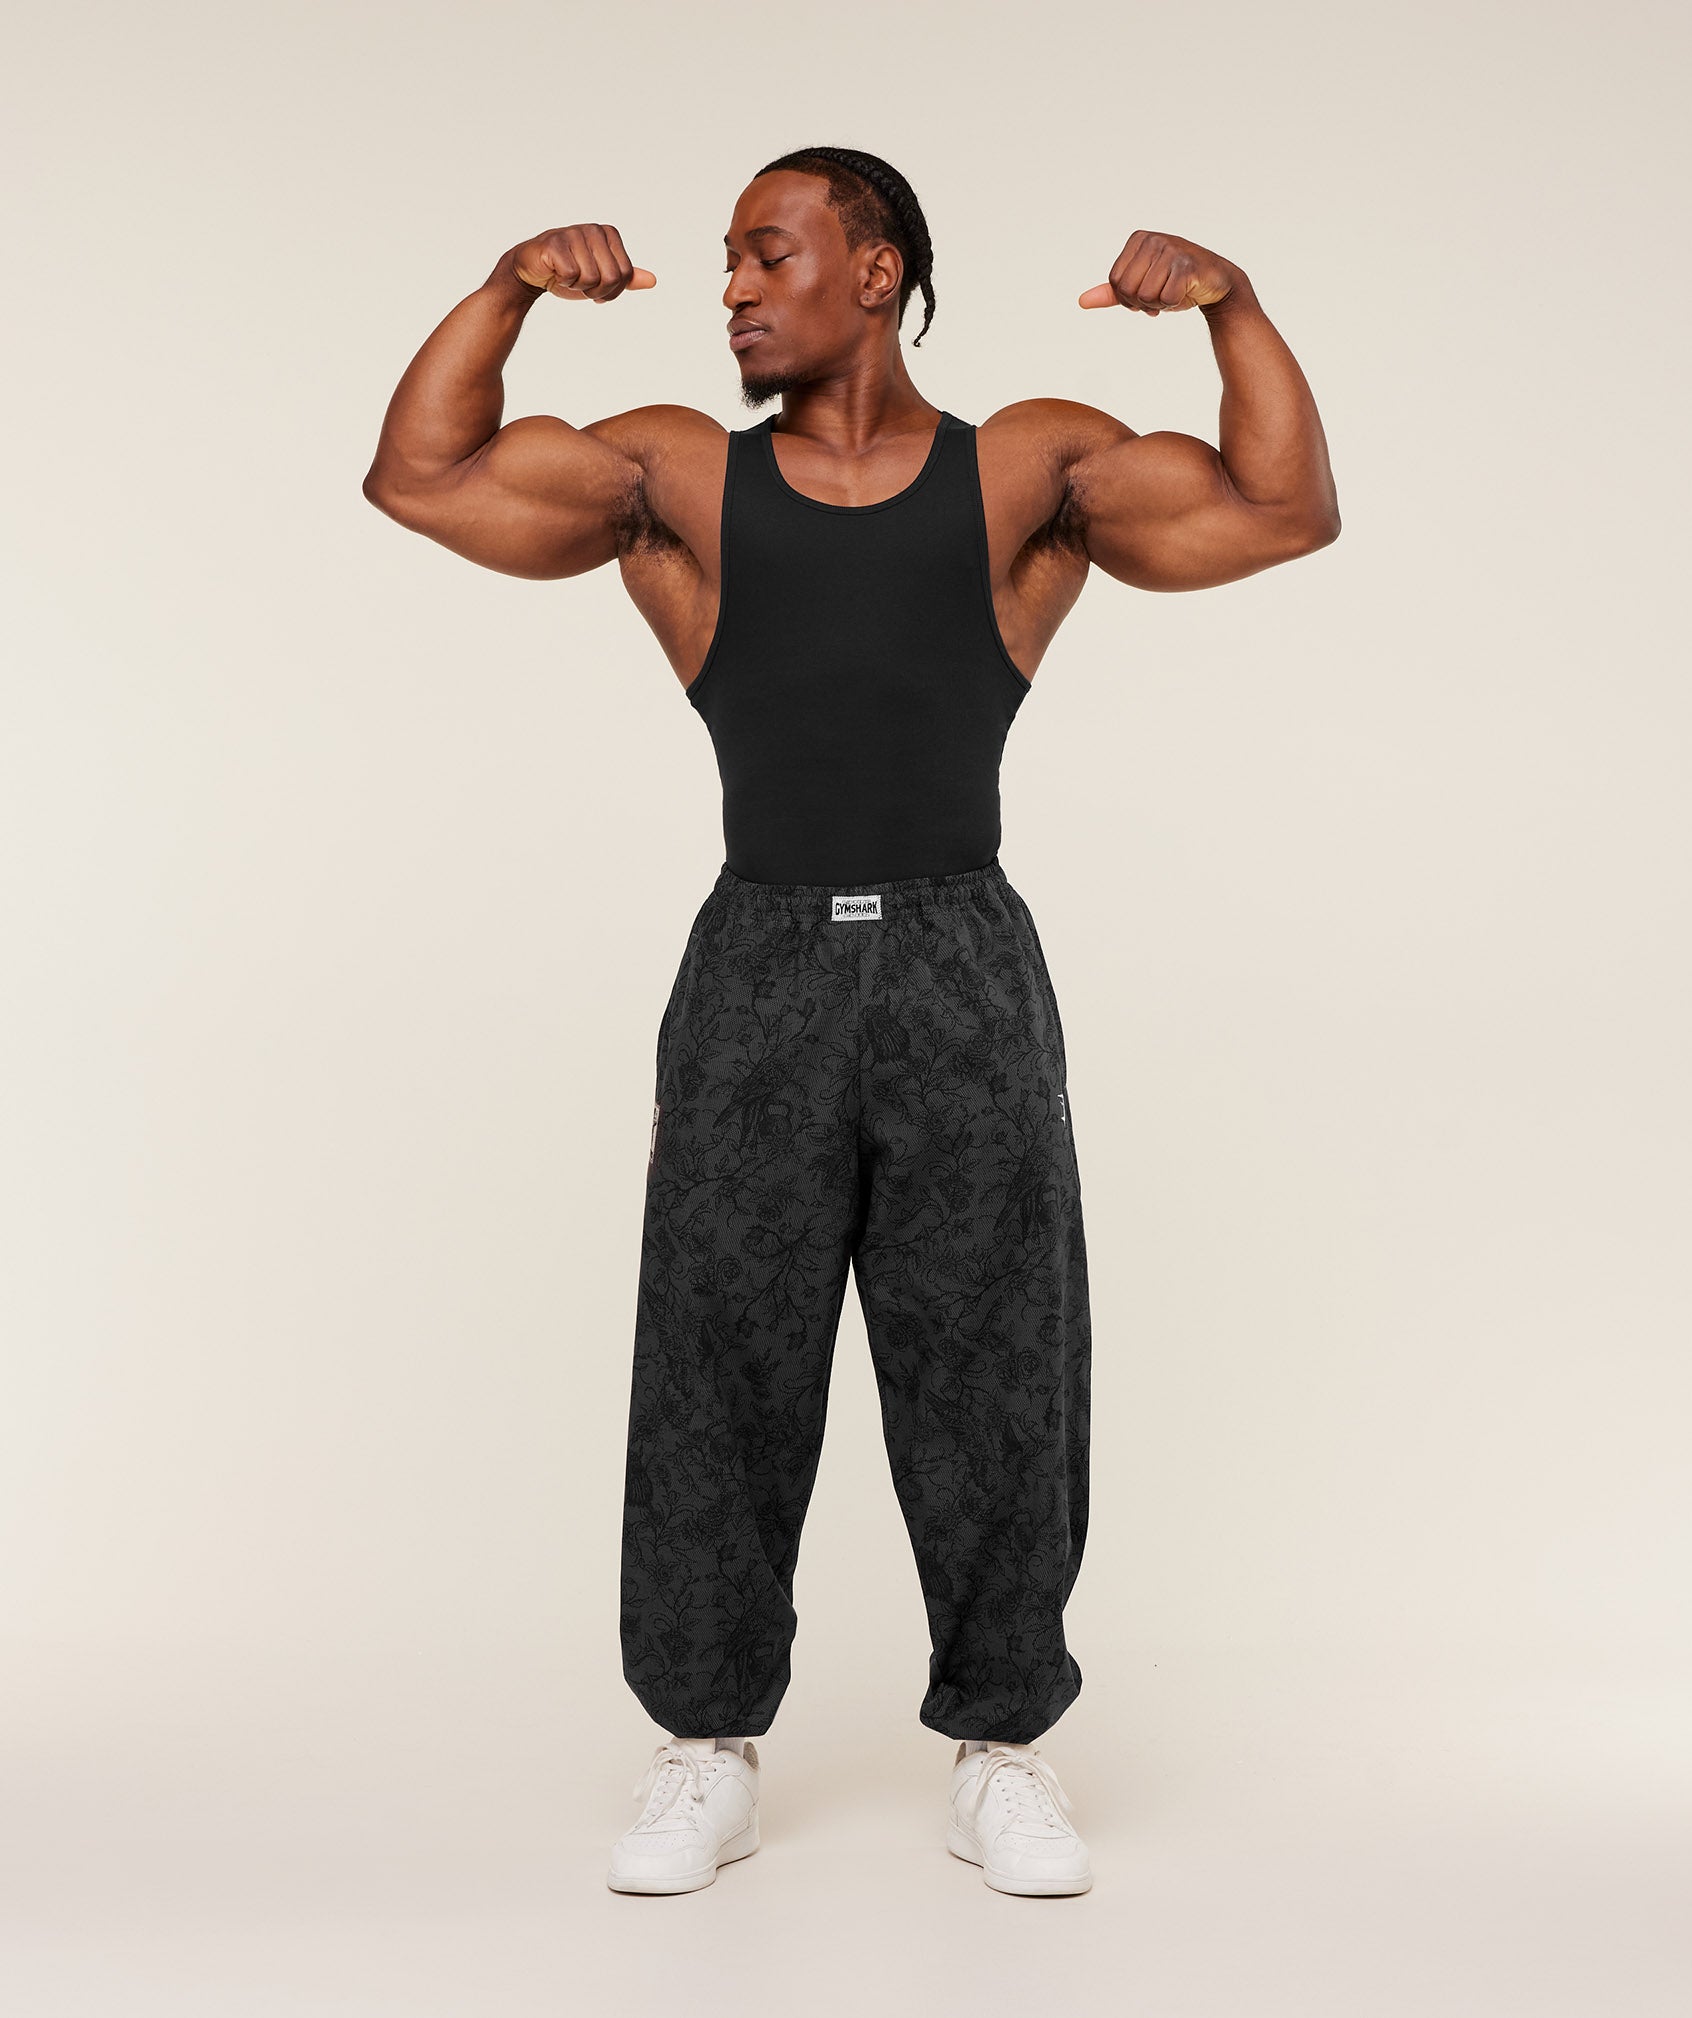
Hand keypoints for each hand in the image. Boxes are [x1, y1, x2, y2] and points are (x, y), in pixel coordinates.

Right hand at [505, 224, 655, 301]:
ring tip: (567, 275)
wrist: (534, 271)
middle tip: (580, 284)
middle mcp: (594, 230)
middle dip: (596, 291)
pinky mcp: (555, 243)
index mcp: (609, 234)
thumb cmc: (569, 272)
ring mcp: (574, 234)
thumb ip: (626, 278)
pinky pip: (571, 275)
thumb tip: (653, 281)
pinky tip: (555, 272)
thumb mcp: (602, 277)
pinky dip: (563, 281)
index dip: (611, 291)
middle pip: (612, 278)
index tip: (595, 286)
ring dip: (578, 286)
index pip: (625, 275)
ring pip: (591, 278)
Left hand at [1079, 232, 1235, 314]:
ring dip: (1158, 304)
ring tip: (1172, 293)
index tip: (1146, 293)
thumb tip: (1082, 301)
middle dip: (1141, 303)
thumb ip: (1112, 292)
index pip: (1114, 282)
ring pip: (1145, 296)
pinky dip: (1173, 304)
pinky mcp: (1186, 265)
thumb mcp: (1141, 285)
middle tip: (1159, 297)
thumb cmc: (1176, 282)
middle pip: (1127, 290)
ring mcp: (1171, 249)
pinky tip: (1184, 292)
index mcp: (1138, 239)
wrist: (1215, 283)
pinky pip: (1165, 299)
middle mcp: (1153, 239)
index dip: (1128, 298)